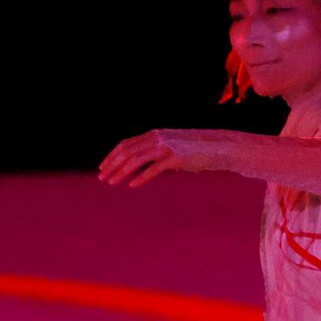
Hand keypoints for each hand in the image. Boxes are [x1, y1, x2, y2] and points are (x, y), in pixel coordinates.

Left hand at [98, 129, 243, 187]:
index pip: (126, 144)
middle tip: (102, 178)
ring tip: (112, 182)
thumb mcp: (172, 149)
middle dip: (112, 164)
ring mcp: (166, 147)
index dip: (112, 155)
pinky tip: (132, 185)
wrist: (218, 147)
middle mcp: (157, 138)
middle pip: (127, 151)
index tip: (103, 167)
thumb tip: (145, 167)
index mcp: (154, 134)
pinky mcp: (175, 158)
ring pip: (136, 159)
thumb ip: (157, 155)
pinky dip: (141, 177)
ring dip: (121, 171)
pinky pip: (153, 169)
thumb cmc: (195, 151)